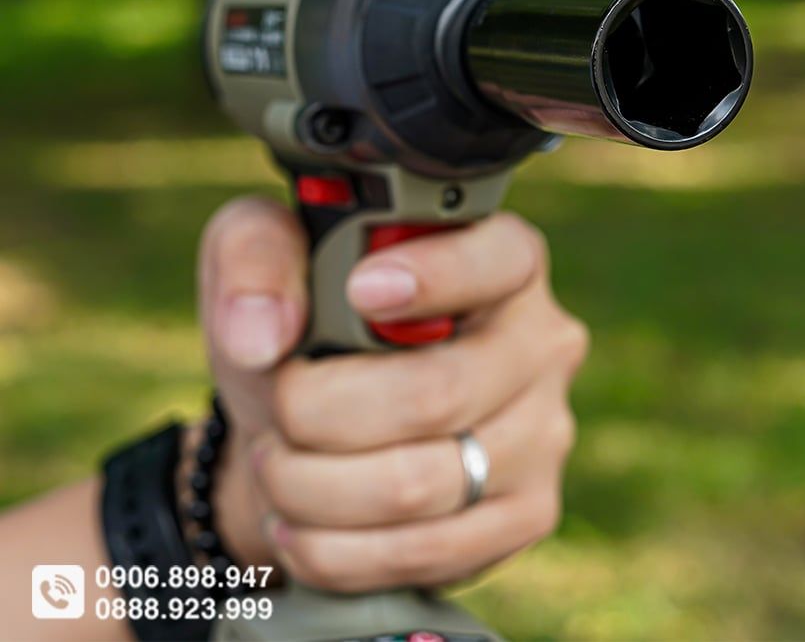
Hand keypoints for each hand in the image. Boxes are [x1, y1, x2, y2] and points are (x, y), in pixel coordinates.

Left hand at [198, 197, 588, 591]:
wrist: (321, 422)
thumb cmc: (306, 322)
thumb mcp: (266, 255)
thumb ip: (256, 258)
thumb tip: (262, 334)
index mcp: (504, 258)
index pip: (498, 260)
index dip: (433, 277)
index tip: (358, 292)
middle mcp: (541, 343)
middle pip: (436, 394)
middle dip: (320, 411)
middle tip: (277, 403)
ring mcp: (544, 434)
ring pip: (418, 485)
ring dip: (312, 486)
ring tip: (276, 462)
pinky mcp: (527, 513)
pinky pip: (426, 553)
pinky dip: (335, 549)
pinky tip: (299, 521)